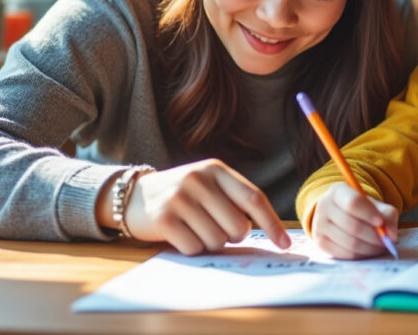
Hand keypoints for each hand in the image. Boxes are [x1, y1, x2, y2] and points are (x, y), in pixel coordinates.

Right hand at [108, 159, 289, 255]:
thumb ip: (233, 200)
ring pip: (217, 240)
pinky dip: (192, 248)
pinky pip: (194, 248)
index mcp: (215, 169)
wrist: (133, 196)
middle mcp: (198, 179)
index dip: (272, 223)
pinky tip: (180, 235)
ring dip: (210, 243)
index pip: (253, 198)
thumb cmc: (182, 195)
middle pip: (237, 226)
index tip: (284, 244)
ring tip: (194, 228)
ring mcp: (179, 197)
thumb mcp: (207, 185)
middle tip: (215, 227)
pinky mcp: (164, 218)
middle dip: (232, 236)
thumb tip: (270, 232)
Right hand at [309, 183, 397, 259]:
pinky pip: (345, 254)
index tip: (381, 222)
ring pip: (349, 243)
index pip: (353, 203)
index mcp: (337, 191)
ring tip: (380, 246)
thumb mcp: (375, 205)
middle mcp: (324, 207)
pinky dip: (361, 255)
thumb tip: (391, 235)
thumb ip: (388, 216)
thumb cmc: (360, 209)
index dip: (369, 214)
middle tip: (386, 241)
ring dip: (370, 248)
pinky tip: (368, 250)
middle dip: (373, 236)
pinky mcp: (321, 243)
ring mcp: (320, 226)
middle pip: (352, 225)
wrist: (339, 214)